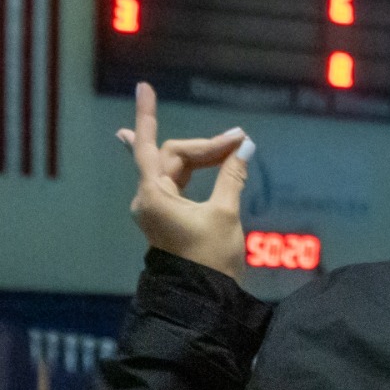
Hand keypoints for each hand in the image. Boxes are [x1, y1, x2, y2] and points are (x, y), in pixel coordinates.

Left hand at [115, 82, 249, 279]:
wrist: (201, 302)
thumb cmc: (209, 260)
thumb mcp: (224, 214)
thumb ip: (232, 176)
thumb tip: (244, 147)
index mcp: (154, 195)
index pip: (148, 145)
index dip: (146, 115)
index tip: (144, 87)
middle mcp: (148, 199)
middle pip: (172, 156)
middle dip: (205, 146)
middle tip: (239, 141)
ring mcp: (156, 209)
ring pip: (176, 169)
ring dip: (203, 157)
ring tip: (231, 146)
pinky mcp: (168, 218)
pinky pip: (177, 182)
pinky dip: (195, 169)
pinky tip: (199, 157)